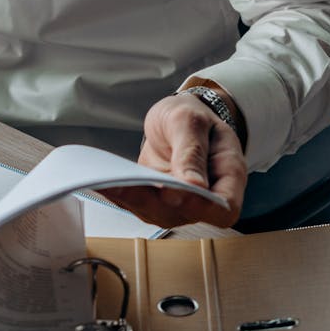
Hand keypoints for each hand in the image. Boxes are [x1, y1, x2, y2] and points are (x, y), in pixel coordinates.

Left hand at [101, 92, 246, 228]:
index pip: (224, 208)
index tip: (174, 192)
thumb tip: (193, 188)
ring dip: (131, 198)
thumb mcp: (191, 121)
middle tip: (125, 182)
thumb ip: (192, 151)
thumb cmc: (192, 116)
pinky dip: (120, 194)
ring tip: (105, 180)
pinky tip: (102, 179)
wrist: (179, 119)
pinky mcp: (158, 200)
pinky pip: (140, 204)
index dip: (202, 207)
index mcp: (228, 175)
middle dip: (152, 200)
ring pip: (157, 213)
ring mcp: (181, 202)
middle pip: (184, 214)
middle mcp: (206, 196)